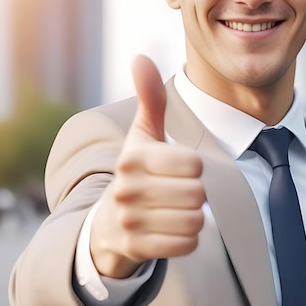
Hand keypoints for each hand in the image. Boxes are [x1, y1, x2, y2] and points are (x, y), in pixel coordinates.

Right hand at [90, 55, 205, 277]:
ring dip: (193, 217)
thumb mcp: (142, 136)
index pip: (194, 165)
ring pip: (195, 221)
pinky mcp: (137, 248)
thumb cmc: (137, 173)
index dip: (193, 168)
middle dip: (195, 194)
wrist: (108, 224)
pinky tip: (170, 230)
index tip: (178, 170)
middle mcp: (126, 189)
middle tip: (177, 193)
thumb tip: (141, 57)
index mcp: (132, 158)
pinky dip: (187, 239)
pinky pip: (188, 244)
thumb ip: (150, 99)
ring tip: (174, 211)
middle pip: (198, 194)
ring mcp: (129, 221)